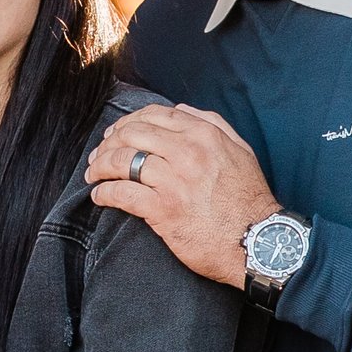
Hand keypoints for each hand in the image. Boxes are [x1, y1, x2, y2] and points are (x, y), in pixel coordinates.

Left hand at [84, 103, 279, 287]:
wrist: (258, 241)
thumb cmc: (249, 199)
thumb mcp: (240, 151)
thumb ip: (213, 125)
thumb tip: (180, 111)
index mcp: (204, 134)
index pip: (153, 116)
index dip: (128, 123)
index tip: (117, 135)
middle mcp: (187, 152)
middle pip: (131, 134)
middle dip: (108, 143)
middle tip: (98, 157)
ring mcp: (174, 180)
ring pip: (121, 160)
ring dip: (100, 167)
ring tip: (94, 176)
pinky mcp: (163, 209)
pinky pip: (122, 193)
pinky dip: (104, 193)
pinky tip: (99, 197)